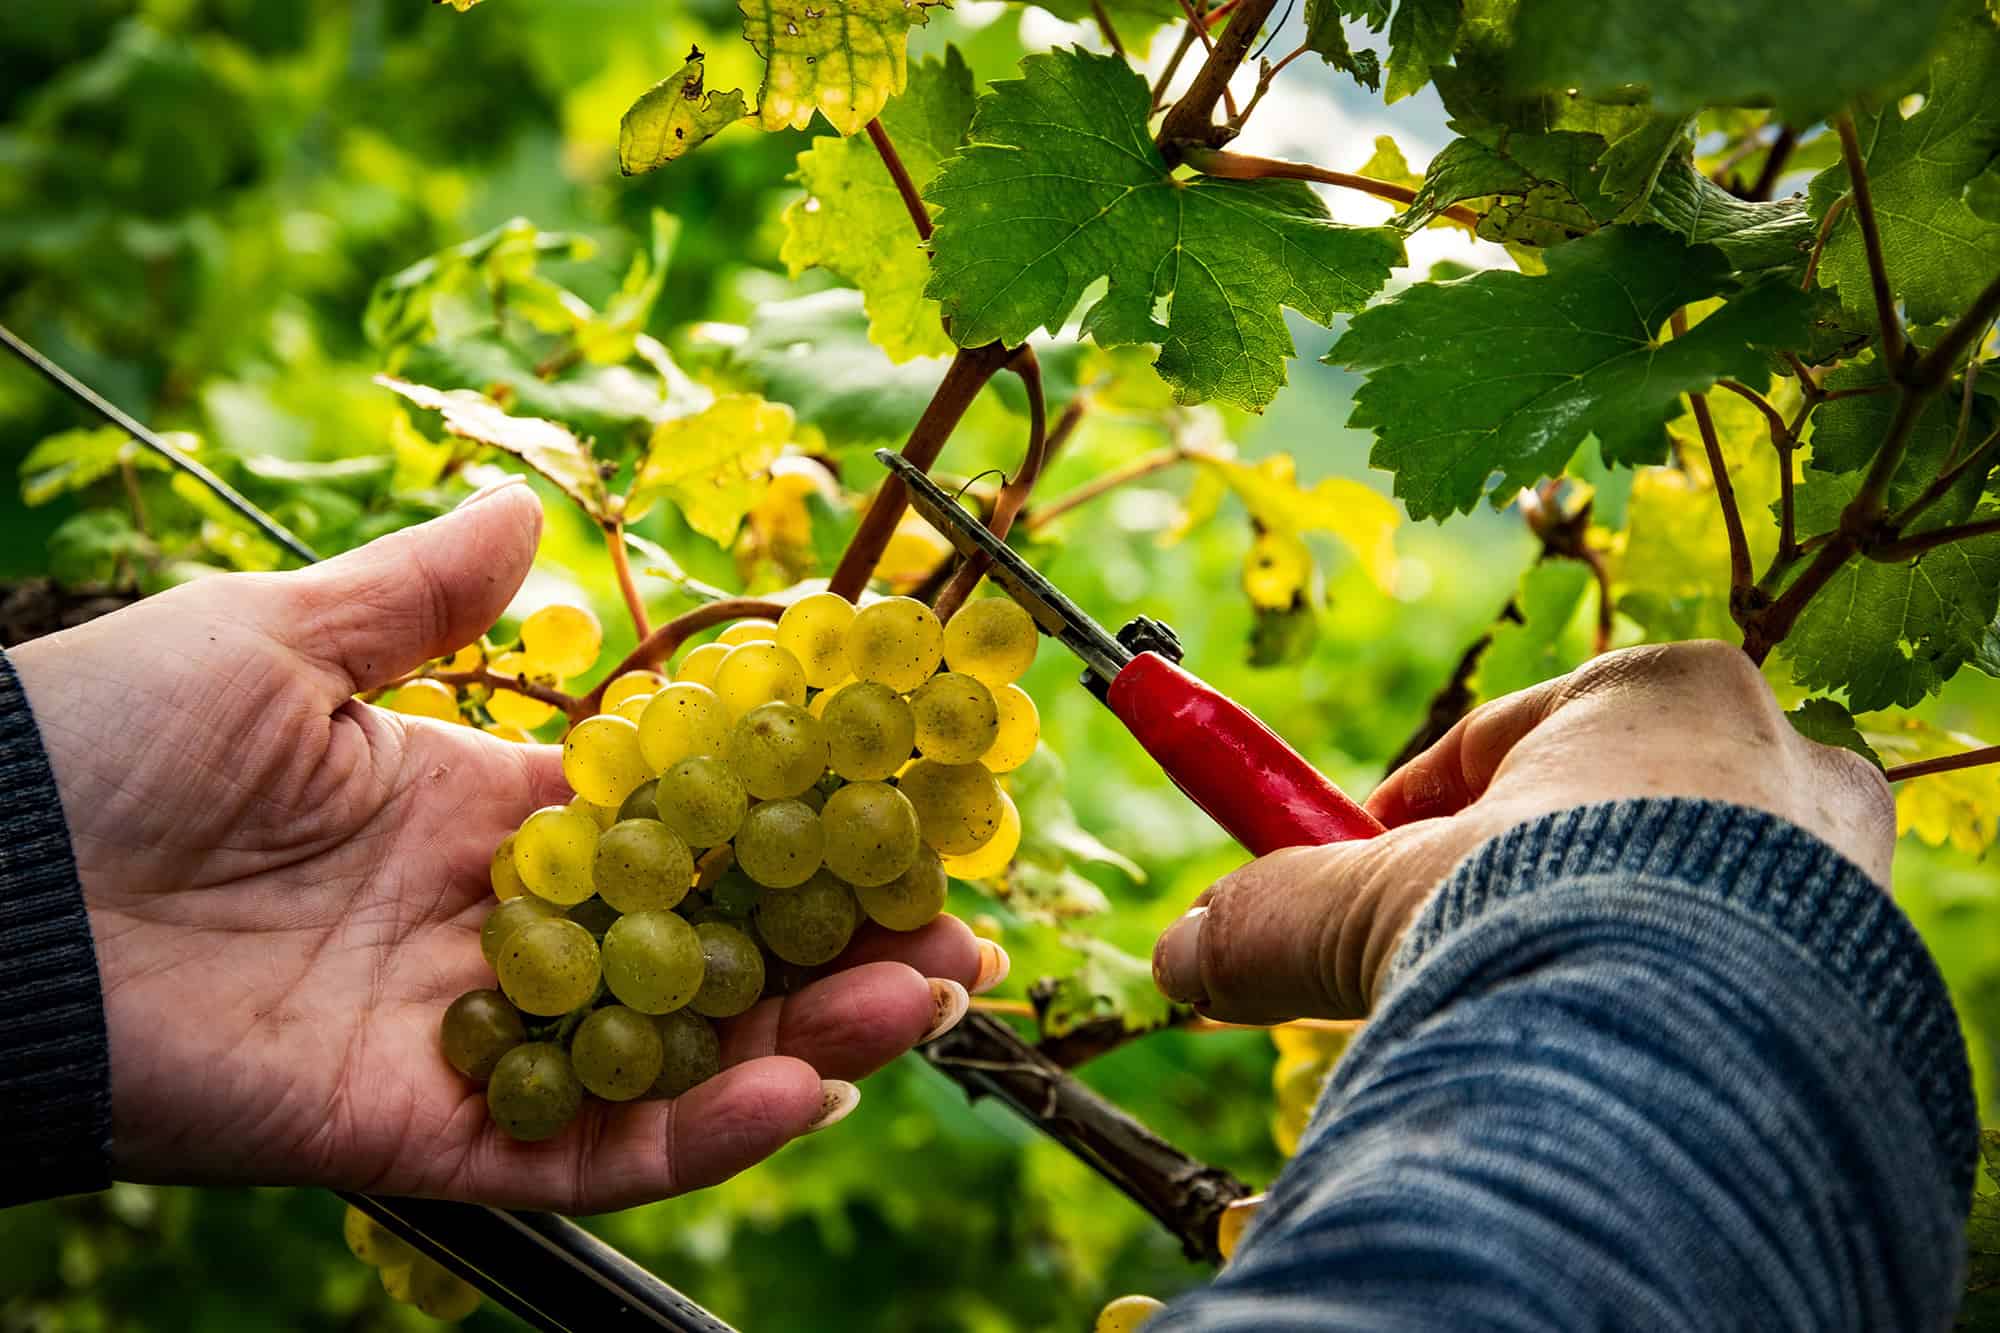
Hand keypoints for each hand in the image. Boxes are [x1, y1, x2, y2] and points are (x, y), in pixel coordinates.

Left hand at [9, 479, 1000, 1212]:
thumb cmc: (106, 740)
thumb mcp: (277, 636)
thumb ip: (416, 591)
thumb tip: (526, 503)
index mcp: (483, 814)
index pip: (682, 832)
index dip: (794, 824)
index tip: (902, 807)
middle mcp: (503, 934)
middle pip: (713, 955)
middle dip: (845, 949)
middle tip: (967, 941)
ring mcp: (476, 1043)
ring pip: (681, 1058)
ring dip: (815, 1038)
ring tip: (930, 1004)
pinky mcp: (428, 1138)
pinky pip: (592, 1147)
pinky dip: (703, 1129)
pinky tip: (805, 1084)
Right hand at [1151, 641, 1894, 1024]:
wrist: (1722, 1047)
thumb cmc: (1552, 918)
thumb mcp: (1380, 906)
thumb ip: (1275, 918)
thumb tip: (1177, 953)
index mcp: (1659, 690)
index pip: (1504, 742)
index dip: (1412, 814)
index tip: (1359, 872)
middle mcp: (1771, 751)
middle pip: (1596, 813)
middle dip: (1512, 884)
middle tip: (1442, 955)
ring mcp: (1838, 858)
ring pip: (1679, 893)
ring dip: (1597, 944)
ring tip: (1533, 1017)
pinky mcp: (1873, 961)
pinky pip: (1747, 972)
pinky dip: (1676, 1007)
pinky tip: (1619, 1057)